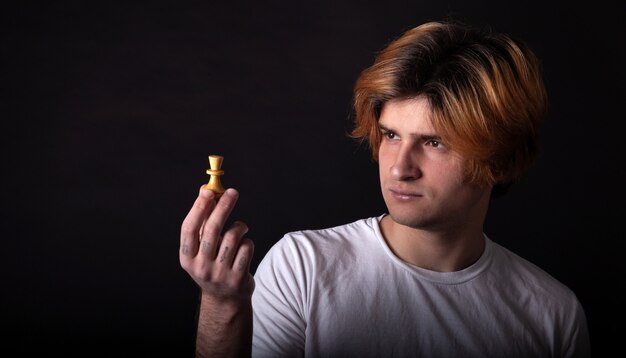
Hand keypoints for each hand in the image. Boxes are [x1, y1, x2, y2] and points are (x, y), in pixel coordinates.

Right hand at [180, 186, 254, 301]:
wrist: (225, 299)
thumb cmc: (212, 264)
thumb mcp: (202, 247)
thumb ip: (202, 221)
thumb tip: (205, 190)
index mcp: (187, 257)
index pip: (189, 228)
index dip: (198, 208)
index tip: (209, 191)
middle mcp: (200, 267)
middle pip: (212, 229)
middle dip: (224, 206)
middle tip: (233, 192)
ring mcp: (219, 274)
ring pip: (233, 236)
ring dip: (240, 226)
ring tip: (241, 228)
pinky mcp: (237, 278)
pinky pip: (246, 247)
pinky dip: (248, 241)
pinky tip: (244, 246)